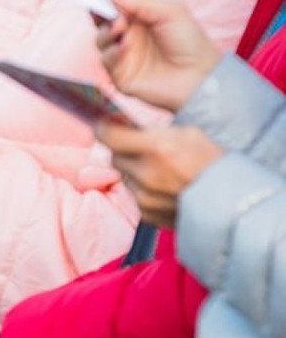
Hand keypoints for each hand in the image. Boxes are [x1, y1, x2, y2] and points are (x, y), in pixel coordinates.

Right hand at [96, 0, 220, 112]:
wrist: (199, 77)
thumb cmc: (190, 42)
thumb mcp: (169, 11)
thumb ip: (138, 0)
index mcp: (140, 16)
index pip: (115, 1)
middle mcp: (129, 33)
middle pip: (102, 19)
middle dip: (100, 11)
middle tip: (107, 7)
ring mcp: (124, 54)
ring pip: (100, 38)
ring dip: (107, 31)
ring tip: (121, 27)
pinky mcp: (120, 74)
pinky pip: (105, 60)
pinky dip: (111, 51)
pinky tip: (124, 47)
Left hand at [96, 119, 223, 226]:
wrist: (234, 202)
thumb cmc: (215, 163)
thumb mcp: (189, 132)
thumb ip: (153, 131)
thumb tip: (126, 126)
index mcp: (158, 148)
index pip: (108, 135)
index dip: (105, 127)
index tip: (108, 123)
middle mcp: (147, 174)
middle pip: (114, 155)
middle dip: (122, 147)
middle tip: (137, 143)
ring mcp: (145, 197)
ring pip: (124, 176)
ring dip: (133, 169)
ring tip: (158, 167)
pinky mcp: (147, 214)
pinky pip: (134, 195)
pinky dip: (142, 189)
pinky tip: (162, 186)